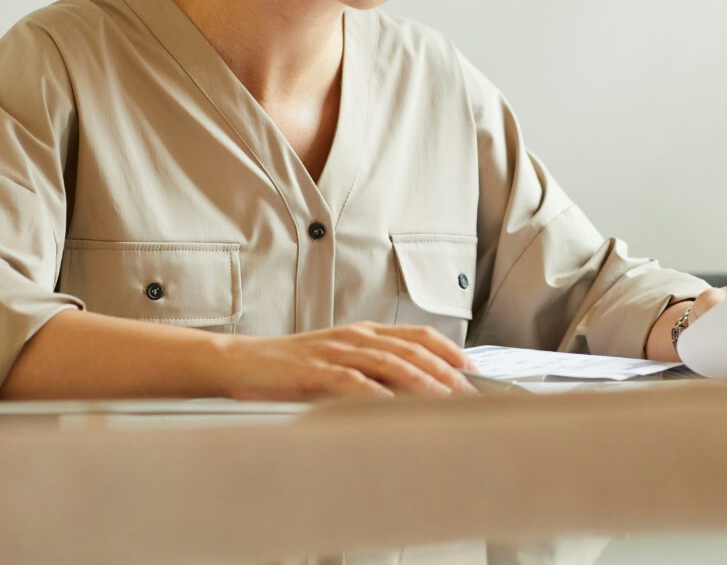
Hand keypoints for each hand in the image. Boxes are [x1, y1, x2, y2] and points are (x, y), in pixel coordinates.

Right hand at [217, 321, 477, 399]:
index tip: (474, 370)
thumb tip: (413, 389)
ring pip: (389, 362)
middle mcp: (356, 336)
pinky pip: (350, 381)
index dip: (449, 351)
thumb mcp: (339, 360)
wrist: (242, 361)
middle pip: (411, 349)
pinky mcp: (314, 371)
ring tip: (445, 398)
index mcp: (365, 332)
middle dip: (445, 370)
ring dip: (421, 381)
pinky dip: (375, 393)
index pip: (418, 336)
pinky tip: (393, 405)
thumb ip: (372, 368)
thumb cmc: (292, 367)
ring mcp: (335, 352)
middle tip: (469, 391)